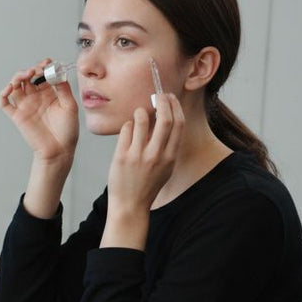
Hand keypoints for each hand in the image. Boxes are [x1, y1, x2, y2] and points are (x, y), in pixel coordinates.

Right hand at [0, 59, 78, 171]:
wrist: (59, 151)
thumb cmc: (67, 131)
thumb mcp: (70, 106)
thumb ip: (64, 89)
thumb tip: (57, 74)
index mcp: (49, 93)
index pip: (42, 74)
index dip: (43, 66)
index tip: (47, 64)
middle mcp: (36, 97)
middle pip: (27, 77)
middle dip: (30, 70)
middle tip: (36, 70)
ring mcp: (25, 105)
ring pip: (15, 86)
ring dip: (17, 77)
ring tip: (25, 76)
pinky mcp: (17, 116)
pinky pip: (4, 103)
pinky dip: (3, 93)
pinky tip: (9, 88)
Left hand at [107, 92, 184, 213]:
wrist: (130, 205)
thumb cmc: (147, 185)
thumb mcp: (165, 167)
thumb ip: (167, 146)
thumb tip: (164, 118)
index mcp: (170, 157)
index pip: (179, 124)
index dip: (175, 106)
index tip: (170, 98)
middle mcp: (156, 155)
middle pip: (164, 118)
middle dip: (161, 101)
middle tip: (156, 95)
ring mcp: (139, 155)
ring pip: (142, 120)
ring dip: (140, 112)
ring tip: (139, 113)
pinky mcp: (122, 156)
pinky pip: (126, 130)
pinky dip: (128, 125)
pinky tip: (128, 129)